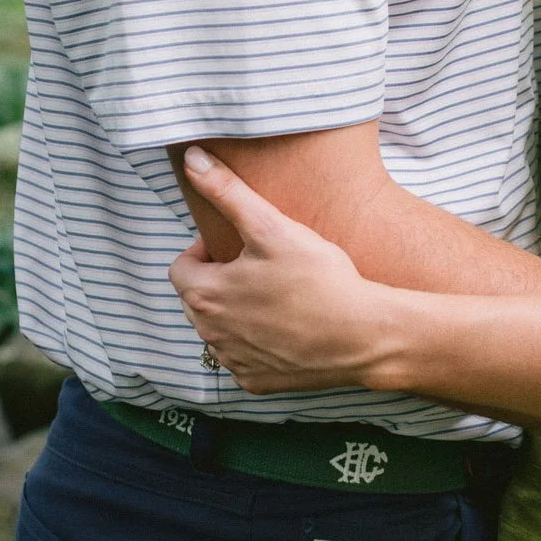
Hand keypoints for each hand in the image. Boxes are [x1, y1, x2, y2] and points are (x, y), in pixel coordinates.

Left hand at [168, 145, 395, 394]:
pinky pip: (242, 358)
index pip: (180, 269)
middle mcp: (210, 335)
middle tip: (260, 266)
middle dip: (219, 281)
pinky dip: (255, 343)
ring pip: (218, 330)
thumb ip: (228, 192)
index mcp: (206, 295)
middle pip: (198, 300)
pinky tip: (286, 326)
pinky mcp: (256, 382)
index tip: (238, 246)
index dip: (205, 252)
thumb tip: (192, 158)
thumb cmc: (317, 277)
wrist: (360, 334)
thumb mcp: (271, 226)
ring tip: (275, 294)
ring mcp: (233, 363)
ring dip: (234, 313)